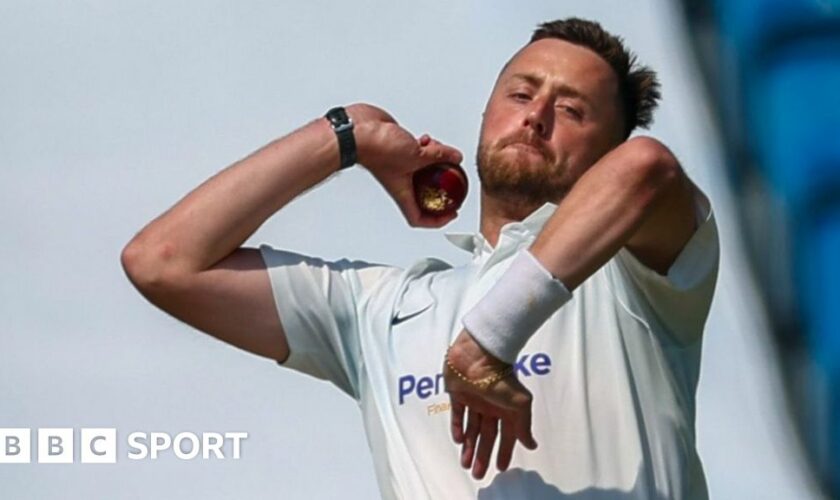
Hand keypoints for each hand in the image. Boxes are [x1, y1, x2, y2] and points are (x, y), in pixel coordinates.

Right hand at [345, 103, 463, 227]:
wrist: (359, 130)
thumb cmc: (376, 149)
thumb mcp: (416, 155)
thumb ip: (440, 155)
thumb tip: (455, 157)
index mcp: (402, 193)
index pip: (420, 218)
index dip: (438, 220)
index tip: (452, 213)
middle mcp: (401, 182)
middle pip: (426, 193)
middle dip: (442, 186)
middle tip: (455, 181)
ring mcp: (400, 166)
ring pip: (424, 171)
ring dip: (436, 161)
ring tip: (440, 152)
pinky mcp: (400, 151)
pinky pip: (419, 153)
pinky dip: (426, 147)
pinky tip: (427, 140)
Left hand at [443, 330, 536, 479]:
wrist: (478, 356)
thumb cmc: (501, 379)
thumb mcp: (520, 404)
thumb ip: (524, 426)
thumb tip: (532, 445)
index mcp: (507, 409)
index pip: (507, 436)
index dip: (504, 452)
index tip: (500, 468)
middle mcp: (491, 407)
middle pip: (487, 436)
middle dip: (483, 456)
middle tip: (477, 474)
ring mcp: (474, 400)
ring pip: (471, 429)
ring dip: (469, 446)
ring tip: (465, 464)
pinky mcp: (458, 394)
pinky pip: (457, 414)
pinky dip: (457, 427)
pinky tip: (458, 440)